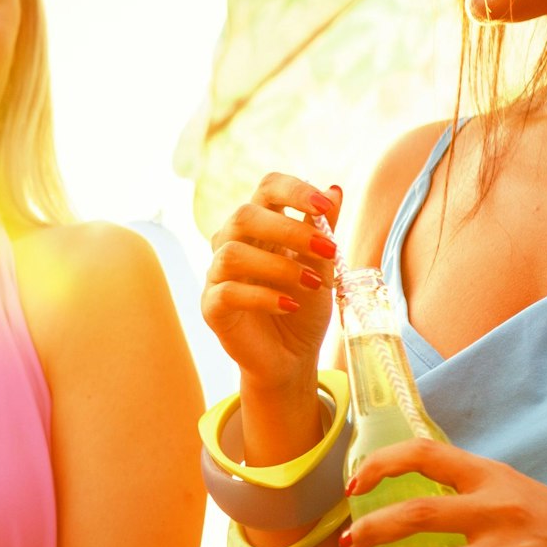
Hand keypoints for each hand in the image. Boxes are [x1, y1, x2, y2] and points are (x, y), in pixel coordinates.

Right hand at [201, 174, 343, 398]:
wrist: (292, 357)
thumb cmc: (303, 306)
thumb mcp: (322, 266)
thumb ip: (322, 229)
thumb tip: (334, 191)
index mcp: (260, 226)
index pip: (266, 189)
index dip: (293, 190)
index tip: (324, 207)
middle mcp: (232, 243)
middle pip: (244, 216)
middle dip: (289, 230)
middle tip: (328, 250)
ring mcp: (218, 275)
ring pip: (232, 253)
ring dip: (279, 266)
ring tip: (313, 284)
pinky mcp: (212, 307)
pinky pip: (227, 293)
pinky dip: (263, 296)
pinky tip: (290, 305)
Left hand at [342, 439, 546, 546]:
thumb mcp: (509, 486)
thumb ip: (464, 488)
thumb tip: (409, 497)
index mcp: (487, 476)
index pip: (423, 454)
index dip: (381, 465)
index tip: (354, 485)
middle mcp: (496, 509)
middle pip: (420, 514)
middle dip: (374, 529)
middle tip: (347, 541)